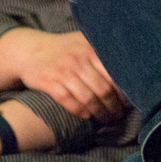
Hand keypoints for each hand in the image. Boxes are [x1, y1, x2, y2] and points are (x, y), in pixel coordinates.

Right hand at [0, 28, 125, 122]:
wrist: (30, 50)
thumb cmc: (65, 48)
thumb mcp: (85, 42)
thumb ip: (103, 52)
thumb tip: (130, 69)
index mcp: (92, 48)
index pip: (114, 73)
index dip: (123, 91)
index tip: (129, 102)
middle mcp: (79, 58)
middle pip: (103, 88)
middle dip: (113, 105)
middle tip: (118, 115)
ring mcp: (63, 71)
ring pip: (87, 97)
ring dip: (99, 112)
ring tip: (106, 119)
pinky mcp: (49, 82)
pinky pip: (68, 100)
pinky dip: (80, 111)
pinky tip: (87, 116)